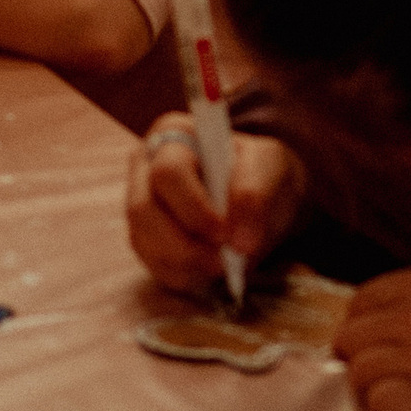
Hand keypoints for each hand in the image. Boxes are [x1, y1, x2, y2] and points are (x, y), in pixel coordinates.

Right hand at [126, 122, 305, 298]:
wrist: (266, 196)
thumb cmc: (261, 171)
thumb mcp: (269, 166)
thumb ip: (254, 193)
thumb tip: (239, 242)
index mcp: (172, 134)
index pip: (168, 173)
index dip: (194, 209)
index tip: (226, 235)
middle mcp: (145, 165)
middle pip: (142, 209)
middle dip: (184, 244)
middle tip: (223, 262)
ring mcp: (141, 202)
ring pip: (141, 239)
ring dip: (183, 263)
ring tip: (220, 267)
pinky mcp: (145, 235)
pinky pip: (149, 262)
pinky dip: (180, 275)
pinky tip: (206, 271)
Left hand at [333, 266, 410, 410]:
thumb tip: (379, 334)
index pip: (360, 303)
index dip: (363, 336)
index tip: (376, 358)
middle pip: (350, 339)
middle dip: (362, 367)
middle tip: (388, 390)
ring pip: (360, 374)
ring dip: (375, 397)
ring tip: (408, 409)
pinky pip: (381, 405)